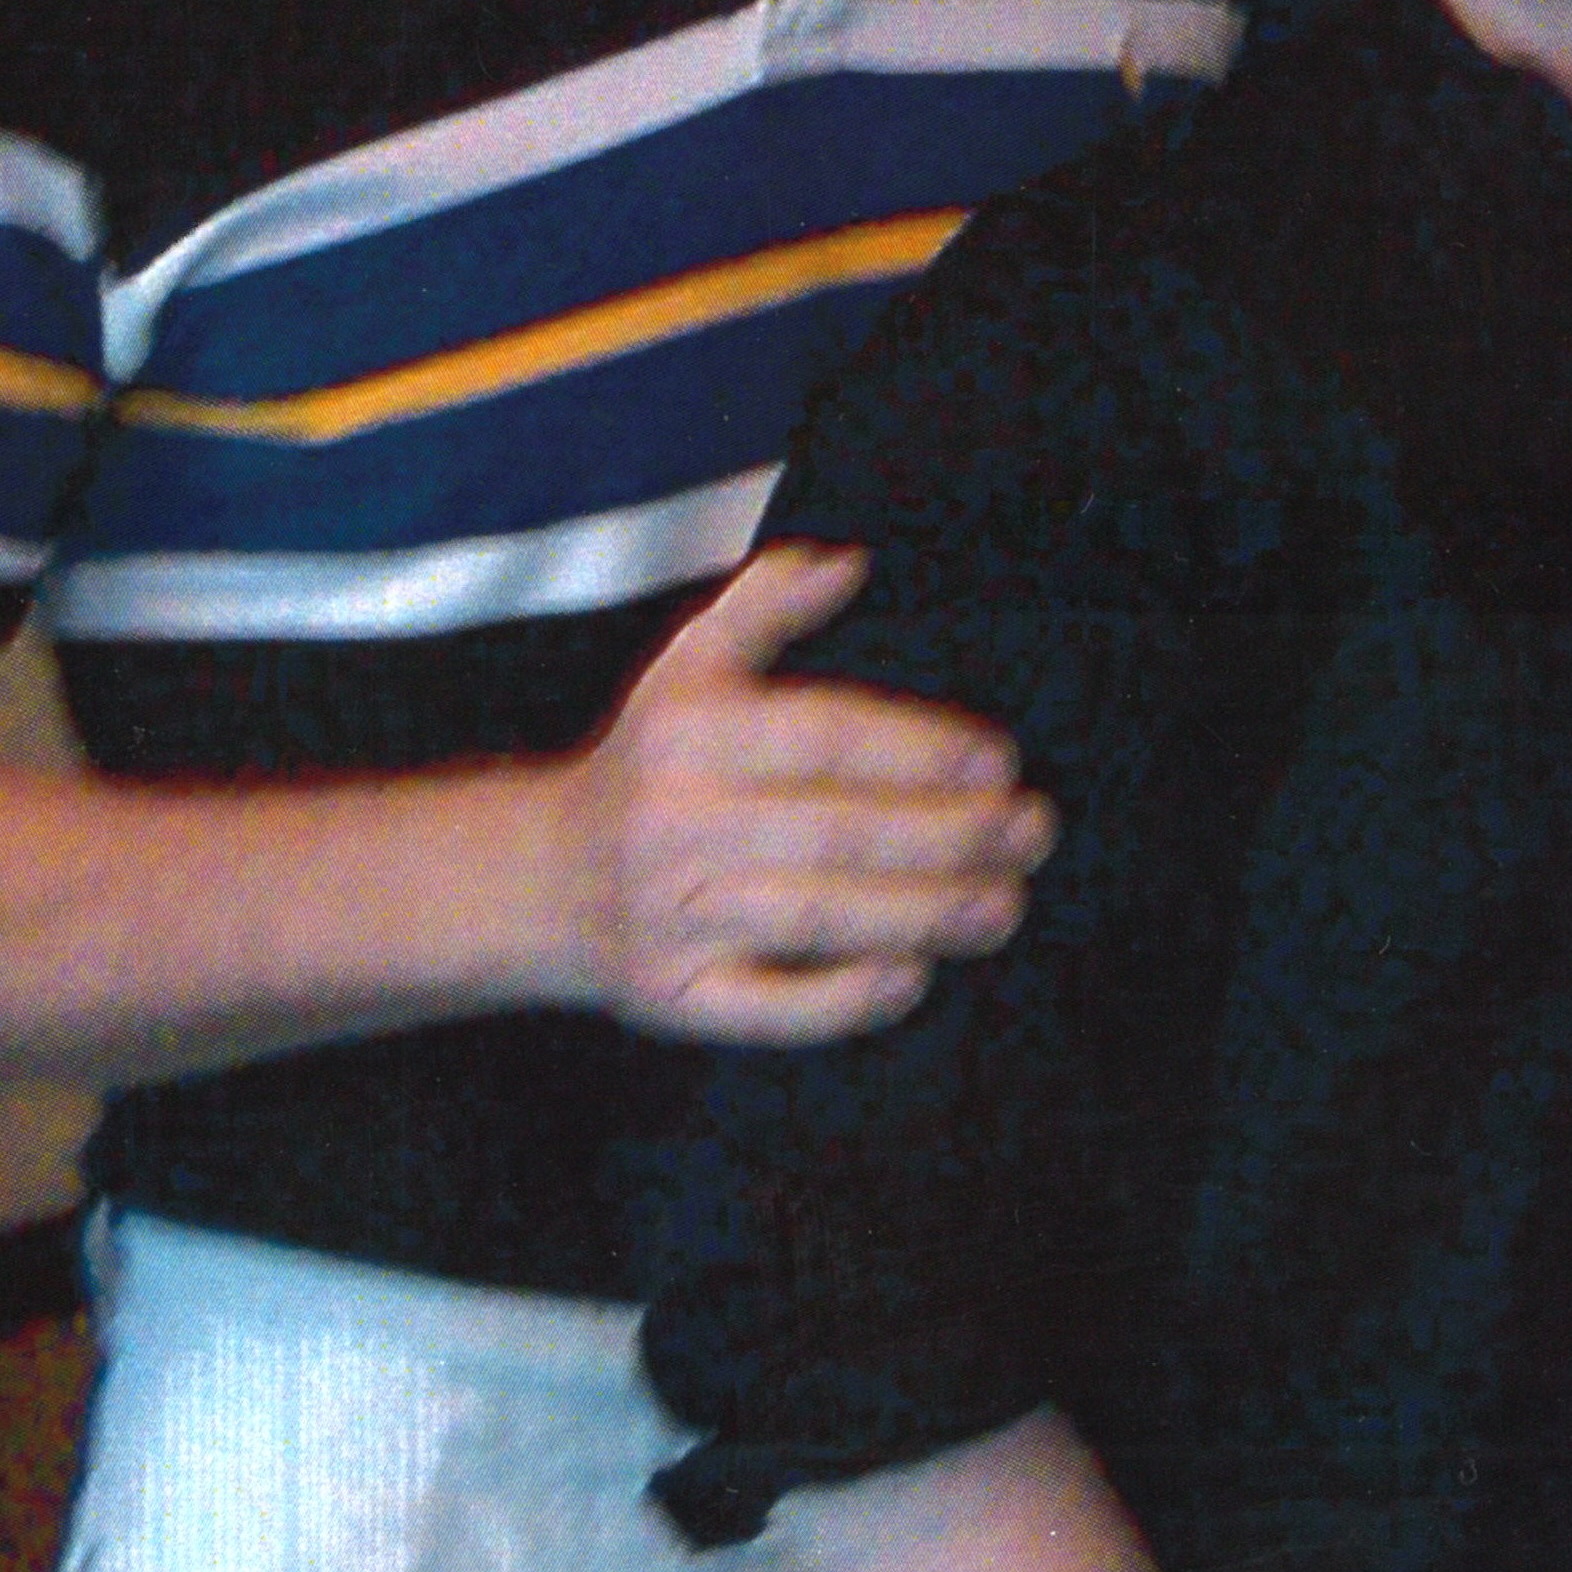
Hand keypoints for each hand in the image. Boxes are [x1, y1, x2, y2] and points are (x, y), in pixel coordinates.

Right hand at [549, 547, 1051, 1041]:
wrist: (538, 879)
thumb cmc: (648, 763)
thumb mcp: (688, 668)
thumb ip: (765, 604)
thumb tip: (848, 563)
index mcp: (688, 735)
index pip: (822, 738)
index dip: (918, 749)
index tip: (1001, 762)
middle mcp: (675, 825)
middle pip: (833, 834)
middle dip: (948, 836)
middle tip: (1032, 831)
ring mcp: (670, 917)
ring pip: (814, 919)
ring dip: (922, 915)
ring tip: (1006, 903)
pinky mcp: (672, 996)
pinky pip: (767, 1008)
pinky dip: (843, 999)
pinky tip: (915, 976)